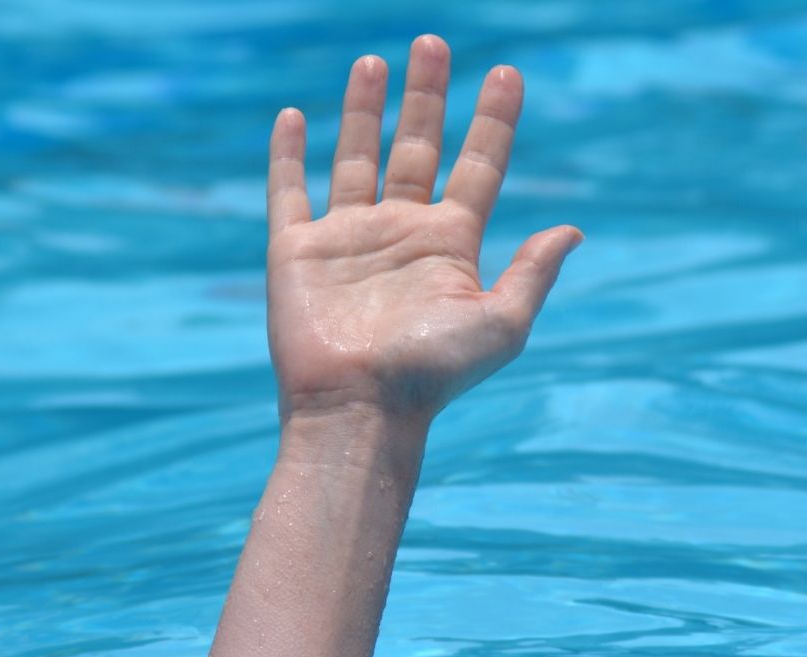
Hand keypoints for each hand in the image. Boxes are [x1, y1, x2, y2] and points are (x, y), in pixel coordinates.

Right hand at [266, 36, 581, 422]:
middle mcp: (399, 233)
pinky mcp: (296, 253)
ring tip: (374, 62)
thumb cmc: (431, 374)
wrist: (358, 407)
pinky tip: (295, 118)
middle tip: (433, 43)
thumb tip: (573, 229)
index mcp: (449, 245)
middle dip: (426, 97)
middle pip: (416, 148)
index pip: (477, 166)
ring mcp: (345, 240)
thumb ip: (532, 272)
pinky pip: (289, 192)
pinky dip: (288, 156)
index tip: (507, 73)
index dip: (493, 120)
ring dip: (364, 111)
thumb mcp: (501, 324)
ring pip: (356, 158)